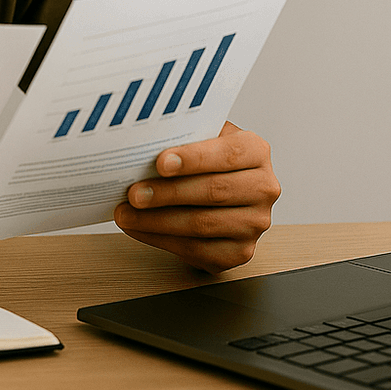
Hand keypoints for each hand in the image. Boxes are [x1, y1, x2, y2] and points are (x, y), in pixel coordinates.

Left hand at [112, 121, 279, 274]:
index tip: (161, 162)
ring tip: (127, 213)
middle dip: (168, 193)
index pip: (228, 154)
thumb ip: (183, 137)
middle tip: (134, 193)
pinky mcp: (240, 252)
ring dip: (157, 220)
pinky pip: (196, 249)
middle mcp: (263, 188)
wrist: (223, 196)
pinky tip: (139, 229)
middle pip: (214, 191)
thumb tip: (142, 142)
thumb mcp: (203, 139)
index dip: (193, 159)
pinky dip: (160, 239)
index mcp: (256, 152)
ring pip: (202, 224)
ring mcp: (254, 223)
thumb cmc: (208, 162)